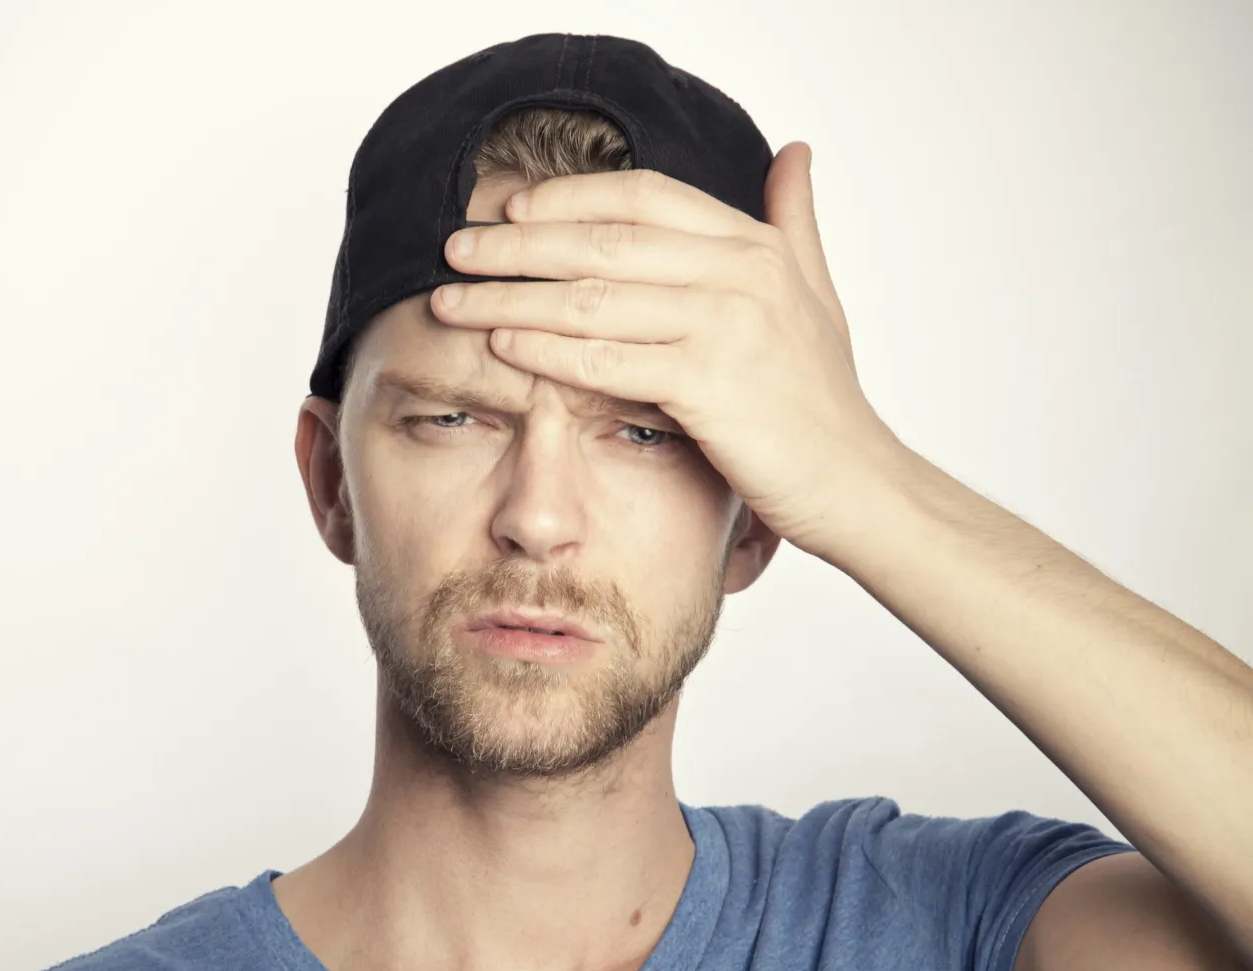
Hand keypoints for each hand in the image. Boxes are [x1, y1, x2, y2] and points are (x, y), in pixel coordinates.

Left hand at [430, 143, 912, 558]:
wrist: (856, 481)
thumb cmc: (823, 398)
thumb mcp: (815, 294)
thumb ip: (794, 223)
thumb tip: (794, 151)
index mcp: (754, 244)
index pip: (642, 196)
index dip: (567, 197)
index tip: (508, 208)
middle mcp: (740, 273)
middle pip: (601, 241)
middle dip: (516, 244)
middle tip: (453, 248)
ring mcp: (726, 327)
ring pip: (590, 299)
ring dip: (510, 297)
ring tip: (451, 300)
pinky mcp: (709, 386)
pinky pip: (606, 360)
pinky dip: (545, 351)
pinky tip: (499, 346)